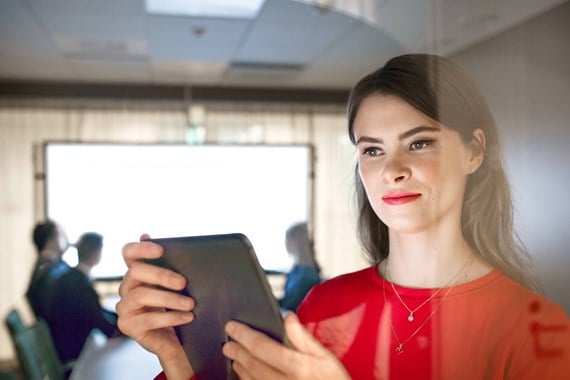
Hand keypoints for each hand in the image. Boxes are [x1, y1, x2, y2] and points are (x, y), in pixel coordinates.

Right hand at [116, 234, 193, 379]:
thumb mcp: (177, 286)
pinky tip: (188, 317)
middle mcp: (126, 287)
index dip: (141, 248)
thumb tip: (179, 249)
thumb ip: (174, 267)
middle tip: (183, 282)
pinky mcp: (127, 325)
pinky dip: (171, 317)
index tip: (161, 249)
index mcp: (137, 273)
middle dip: (161, 275)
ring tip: (190, 304)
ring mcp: (124, 307)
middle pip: (135, 271)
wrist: (176, 339)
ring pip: (141, 295)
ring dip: (169, 299)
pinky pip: (148, 319)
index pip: (129, 253)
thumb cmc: (177, 306)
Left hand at [222, 313, 349, 379]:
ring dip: (240, 367)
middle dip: (237, 351)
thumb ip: (303, 337)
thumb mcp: (326, 356)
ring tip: (235, 357)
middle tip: (228, 343)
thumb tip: (287, 317)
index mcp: (297, 366)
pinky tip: (246, 375)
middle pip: (252, 364)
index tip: (232, 326)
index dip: (243, 334)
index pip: (261, 346)